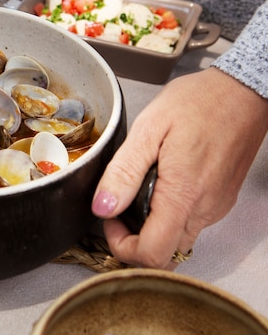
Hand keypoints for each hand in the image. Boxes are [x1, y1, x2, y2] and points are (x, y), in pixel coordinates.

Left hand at [92, 67, 267, 268]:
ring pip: (177, 240)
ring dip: (150, 227)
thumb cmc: (197, 103)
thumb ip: (124, 172)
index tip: (110, 218)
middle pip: (164, 253)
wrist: (241, 91)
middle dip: (133, 239)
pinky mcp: (220, 200)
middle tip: (119, 206)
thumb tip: (103, 207)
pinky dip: (168, 215)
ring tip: (137, 189)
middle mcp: (204, 209)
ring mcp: (215, 207)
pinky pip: (190, 223)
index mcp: (183, 195)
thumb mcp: (148, 129)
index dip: (123, 246)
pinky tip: (159, 184)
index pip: (152, 254)